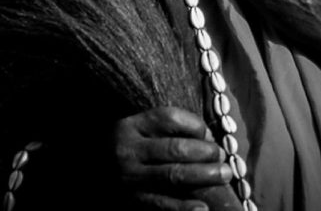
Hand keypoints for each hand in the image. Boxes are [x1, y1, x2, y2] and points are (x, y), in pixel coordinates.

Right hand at [112, 106, 233, 209]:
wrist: (96, 171)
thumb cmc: (127, 149)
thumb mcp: (139, 131)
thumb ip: (168, 129)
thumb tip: (208, 138)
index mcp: (130, 126)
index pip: (169, 118)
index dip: (195, 125)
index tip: (209, 135)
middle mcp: (127, 150)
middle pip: (175, 148)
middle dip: (206, 153)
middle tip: (223, 157)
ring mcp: (128, 178)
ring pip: (172, 175)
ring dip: (204, 176)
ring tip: (224, 175)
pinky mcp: (131, 201)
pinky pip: (161, 204)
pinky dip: (183, 207)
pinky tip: (202, 207)